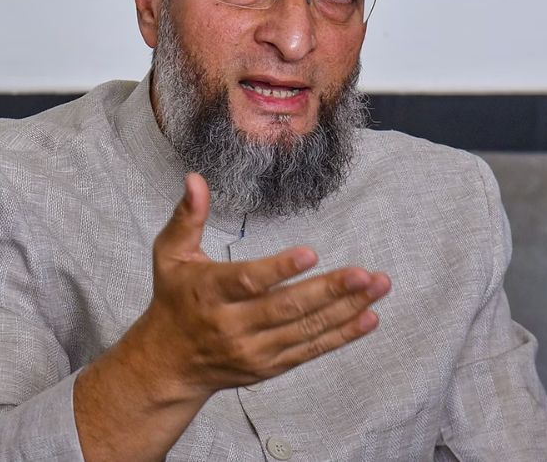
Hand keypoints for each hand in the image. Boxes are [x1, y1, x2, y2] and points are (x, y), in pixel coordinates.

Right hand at [138, 172, 390, 397]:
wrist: (169, 364)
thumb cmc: (173, 299)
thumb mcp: (169, 255)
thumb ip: (187, 217)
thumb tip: (195, 179)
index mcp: (209, 293)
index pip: (247, 282)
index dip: (280, 269)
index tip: (311, 253)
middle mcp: (232, 326)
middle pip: (286, 308)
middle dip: (330, 290)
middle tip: (366, 274)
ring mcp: (253, 350)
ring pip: (305, 330)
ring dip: (346, 309)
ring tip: (378, 288)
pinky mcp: (269, 367)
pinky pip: (310, 351)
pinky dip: (341, 336)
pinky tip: (368, 318)